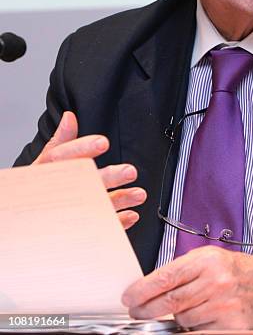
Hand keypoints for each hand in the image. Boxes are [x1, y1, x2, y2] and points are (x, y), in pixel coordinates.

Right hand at [34, 111, 146, 228]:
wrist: (18, 226)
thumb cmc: (35, 190)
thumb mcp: (44, 162)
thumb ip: (60, 141)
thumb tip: (70, 117)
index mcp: (47, 172)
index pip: (61, 157)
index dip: (83, 148)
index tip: (103, 142)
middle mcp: (56, 192)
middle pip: (82, 183)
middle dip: (108, 177)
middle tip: (130, 171)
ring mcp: (66, 213)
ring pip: (95, 206)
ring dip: (120, 200)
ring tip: (139, 194)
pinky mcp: (76, 230)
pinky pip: (98, 226)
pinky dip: (116, 222)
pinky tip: (131, 215)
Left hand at [122, 246, 252, 329]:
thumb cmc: (238, 270)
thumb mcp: (211, 258)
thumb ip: (184, 269)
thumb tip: (154, 284)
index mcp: (208, 260)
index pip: (167, 276)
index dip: (143, 289)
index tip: (130, 296)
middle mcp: (216, 281)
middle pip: (170, 301)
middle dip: (147, 309)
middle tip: (137, 311)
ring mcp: (223, 305)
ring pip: (182, 319)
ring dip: (176, 317)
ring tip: (185, 308)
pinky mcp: (231, 325)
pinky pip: (199, 331)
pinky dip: (194, 327)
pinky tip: (200, 317)